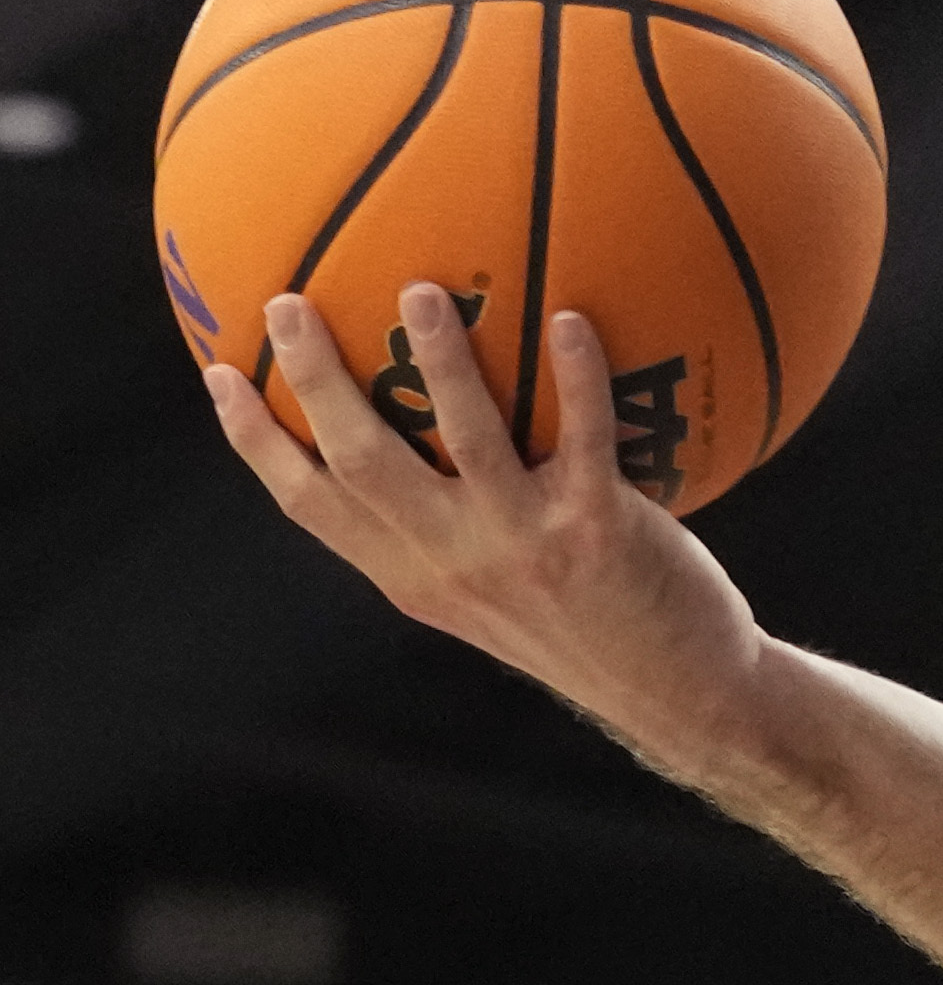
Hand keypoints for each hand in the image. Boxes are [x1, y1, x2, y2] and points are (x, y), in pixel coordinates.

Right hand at [204, 285, 771, 752]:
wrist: (679, 692)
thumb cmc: (585, 624)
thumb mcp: (490, 592)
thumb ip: (446, 529)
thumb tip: (413, 437)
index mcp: (413, 575)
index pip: (310, 505)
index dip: (256, 441)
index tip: (220, 375)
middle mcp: (454, 561)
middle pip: (360, 460)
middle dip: (317, 381)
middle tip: (290, 303)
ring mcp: (523, 545)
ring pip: (465, 439)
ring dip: (438, 363)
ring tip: (418, 293)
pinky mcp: (598, 531)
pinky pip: (584, 438)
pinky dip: (577, 377)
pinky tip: (570, 319)